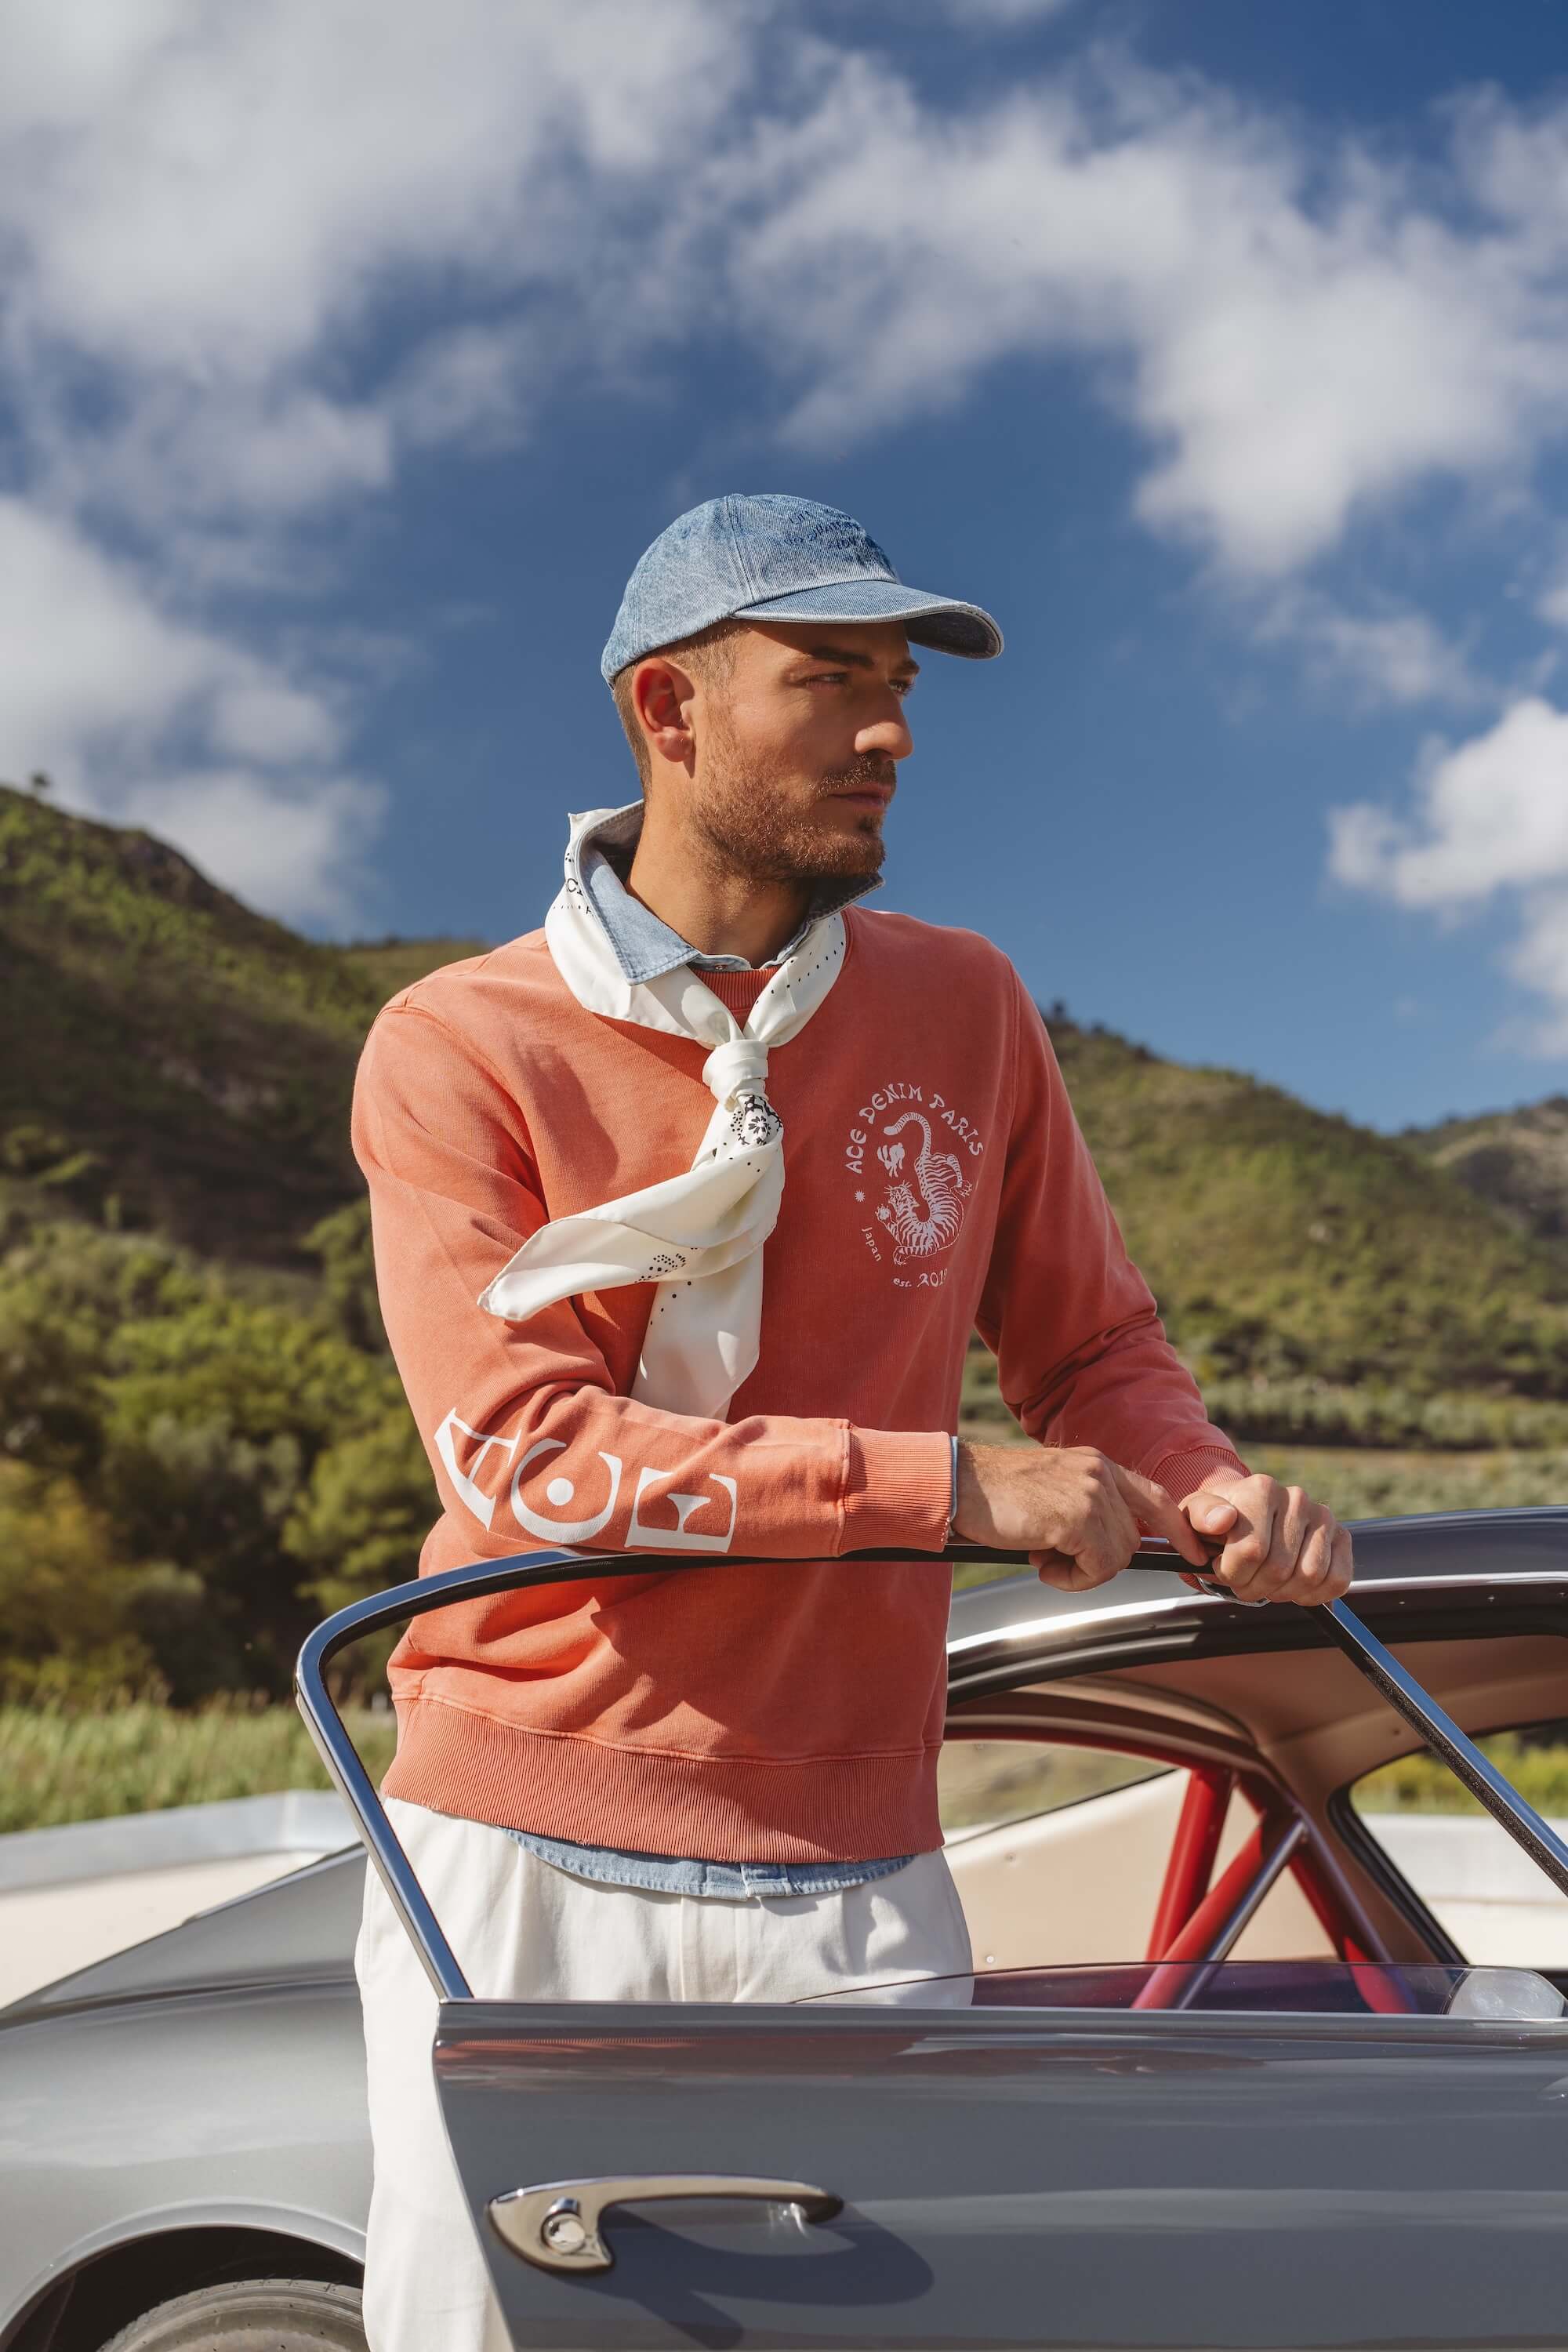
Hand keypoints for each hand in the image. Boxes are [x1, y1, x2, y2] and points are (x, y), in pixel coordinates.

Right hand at [954, 1441, 1210, 1590]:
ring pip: (1117, 1556)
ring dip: (1081, 1571)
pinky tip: (1040, 1562)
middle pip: (1132, 1538)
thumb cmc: (995, 1494)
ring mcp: (1090, 1494)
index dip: (1175, 1528)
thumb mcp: (1052, 1490)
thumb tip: (1105, 1549)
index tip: (1192, 1553)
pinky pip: (1098, 1568)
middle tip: (1053, 1557)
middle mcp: (1100, 1473)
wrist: (960, 1485)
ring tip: (1042, 1556)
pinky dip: (1071, 1578)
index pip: (1153, 1496)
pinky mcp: (1077, 1518)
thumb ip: (1084, 1507)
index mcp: (1096, 1464)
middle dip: (1099, 1561)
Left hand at [1182, 1470, 1352, 1606]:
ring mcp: (1323, 1517)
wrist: (1243, 1520)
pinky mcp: (1342, 1537)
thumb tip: (1222, 1519)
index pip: (1252, 1551)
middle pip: (1280, 1569)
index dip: (1233, 1574)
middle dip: (1255, 1587)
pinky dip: (1314, 1595)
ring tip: (1266, 1582)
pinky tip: (1292, 1587)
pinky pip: (1338, 1580)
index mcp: (1261, 1489)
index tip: (1222, 1569)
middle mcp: (1296, 1497)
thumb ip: (1200, 1516)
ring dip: (1283, 1593)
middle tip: (1244, 1582)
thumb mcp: (1194, 1517)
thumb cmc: (1217, 1524)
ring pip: (1310, 1577)